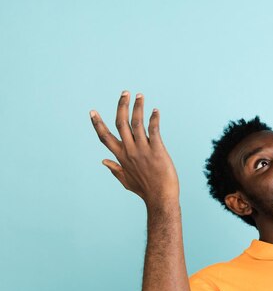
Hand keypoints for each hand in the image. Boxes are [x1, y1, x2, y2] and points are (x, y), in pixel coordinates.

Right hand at [90, 91, 179, 206]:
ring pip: (136, 123)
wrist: (160, 198)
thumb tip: (103, 161)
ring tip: (139, 95)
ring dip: (137, 107)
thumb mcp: (126, 180)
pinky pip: (154, 130)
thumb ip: (114, 169)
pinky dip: (154, 119)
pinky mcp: (157, 150)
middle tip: (124, 92)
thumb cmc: (145, 190)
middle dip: (121, 106)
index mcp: (121, 156)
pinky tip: (155, 110)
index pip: (105, 137)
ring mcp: (143, 150)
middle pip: (120, 123)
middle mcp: (129, 150)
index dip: (98, 124)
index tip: (92, 111)